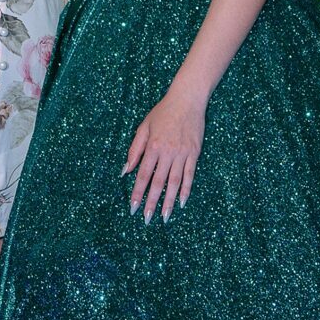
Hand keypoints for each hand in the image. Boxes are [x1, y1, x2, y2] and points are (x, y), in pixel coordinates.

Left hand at [122, 87, 205, 221]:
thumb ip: (134, 150)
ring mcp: (182, 154)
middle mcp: (167, 152)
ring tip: (164, 217)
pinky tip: (182, 202)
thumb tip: (125, 171)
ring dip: (168, 201)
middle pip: (158, 182)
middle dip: (151, 202)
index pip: (143, 175)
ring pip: (174, 182)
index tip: (133, 207)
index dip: (138, 193)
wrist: (187, 100)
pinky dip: (186, 189)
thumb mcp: (144, 127)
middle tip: (147, 219)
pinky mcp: (194, 153)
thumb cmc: (163, 112)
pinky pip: (190, 175)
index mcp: (152, 146)